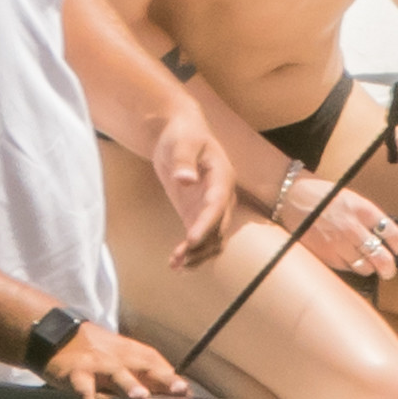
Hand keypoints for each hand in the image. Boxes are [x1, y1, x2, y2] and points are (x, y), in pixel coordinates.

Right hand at [40, 322, 189, 398]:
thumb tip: (170, 398)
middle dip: (163, 377)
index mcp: (133, 353)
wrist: (58, 336)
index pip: (158, 364)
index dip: (173, 378)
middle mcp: (119, 357)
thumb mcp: (121, 358)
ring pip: (116, 373)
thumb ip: (142, 376)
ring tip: (142, 398)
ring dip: (129, 385)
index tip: (188, 395)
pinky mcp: (76, 374)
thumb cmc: (97, 353)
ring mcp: (98, 364)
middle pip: (145, 365)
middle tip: (180, 390)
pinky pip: (85, 391)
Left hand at [150, 108, 234, 268]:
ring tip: (175, 265)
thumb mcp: (181, 143)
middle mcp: (222, 196)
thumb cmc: (183, 133)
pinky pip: (201, 238)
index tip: (191, 239)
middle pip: (218, 228)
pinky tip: (177, 264)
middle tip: (179, 259)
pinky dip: (191, 252)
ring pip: (212, 239)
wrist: (181, 133)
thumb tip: (186, 179)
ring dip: (197, 254)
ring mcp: (211, 207)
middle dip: (200, 246)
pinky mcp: (198, 214)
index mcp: (222, 177)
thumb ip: (184, 160)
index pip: (217, 204)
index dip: (206, 224)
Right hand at [278, 177, 397, 280]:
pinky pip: (346, 269)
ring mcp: (338, 243)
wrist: (292, 197)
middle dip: (389, 267)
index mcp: (362, 209)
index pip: (391, 232)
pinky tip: (348, 260)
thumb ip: (368, 217)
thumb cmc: (324, 196)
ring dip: (369, 267)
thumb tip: (385, 237)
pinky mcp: (325, 255)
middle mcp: (352, 227)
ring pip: (365, 267)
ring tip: (367, 264)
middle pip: (381, 257)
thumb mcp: (352, 199)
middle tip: (388, 270)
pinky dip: (351, 267)